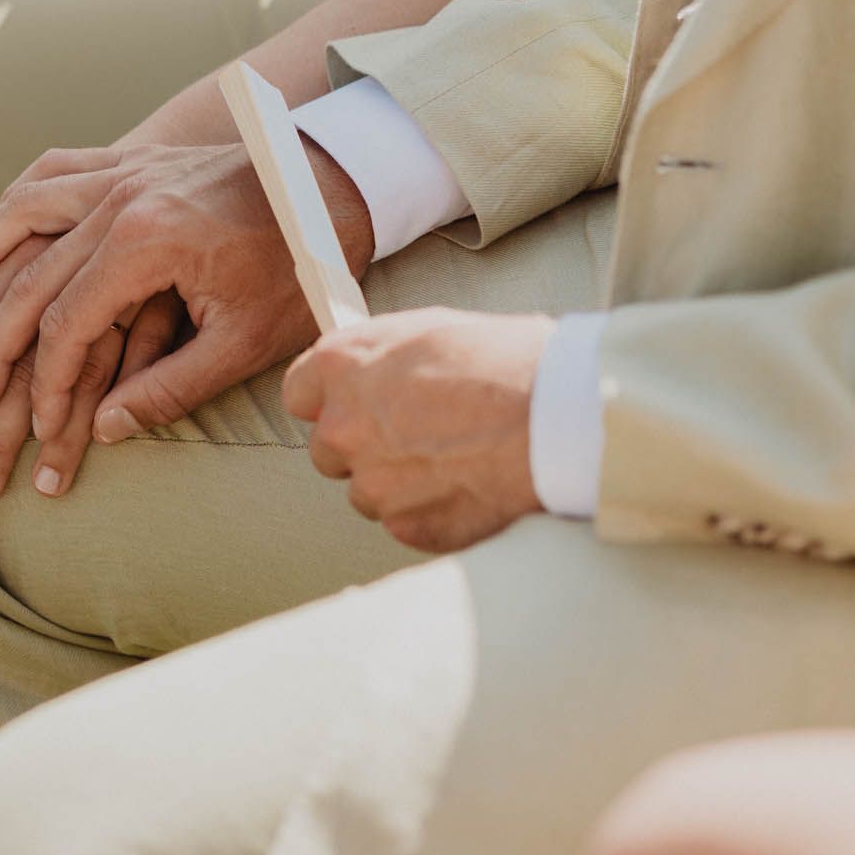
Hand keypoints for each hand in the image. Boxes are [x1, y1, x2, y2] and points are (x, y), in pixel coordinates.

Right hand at [0, 136, 375, 460]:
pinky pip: (49, 174)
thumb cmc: (296, 268)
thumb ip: (171, 389)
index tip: (31, 430)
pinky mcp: (128, 160)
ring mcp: (121, 172)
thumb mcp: (244, 343)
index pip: (65, 324)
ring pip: (23, 211)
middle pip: (29, 276)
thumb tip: (104, 430)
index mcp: (147, 242)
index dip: (41, 385)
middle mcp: (121, 198)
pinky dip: (13, 209)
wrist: (334, 184)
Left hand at [283, 308, 551, 551]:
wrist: (554, 414)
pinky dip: (430, 511)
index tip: (351, 403)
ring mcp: (373, 482)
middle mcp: (343, 426)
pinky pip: (404, 523)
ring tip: (453, 459)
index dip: (330, 399)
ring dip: (398, 482)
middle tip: (415, 434)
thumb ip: (386, 358)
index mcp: (342, 366)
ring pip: (368, 491)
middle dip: (364, 445)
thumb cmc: (506, 361)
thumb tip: (382, 372)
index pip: (300, 393)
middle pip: (329, 449)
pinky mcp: (407, 525)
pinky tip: (468, 485)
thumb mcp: (431, 329)